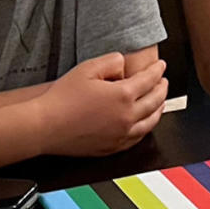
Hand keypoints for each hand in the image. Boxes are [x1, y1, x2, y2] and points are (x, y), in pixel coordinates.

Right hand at [38, 53, 168, 156]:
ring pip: (151, 122)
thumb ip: (111, 61)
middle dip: (162, 88)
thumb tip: (124, 63)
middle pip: (155, 101)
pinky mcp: (113, 147)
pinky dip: (147, 127)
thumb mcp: (87, 68)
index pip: (149, 80)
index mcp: (122, 95)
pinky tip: (144, 122)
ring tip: (160, 101)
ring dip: (159, 109)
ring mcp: (121, 135)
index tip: (160, 66)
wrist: (46, 126)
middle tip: (163, 81)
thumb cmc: (62, 99)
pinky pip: (138, 137)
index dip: (157, 71)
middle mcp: (127, 117)